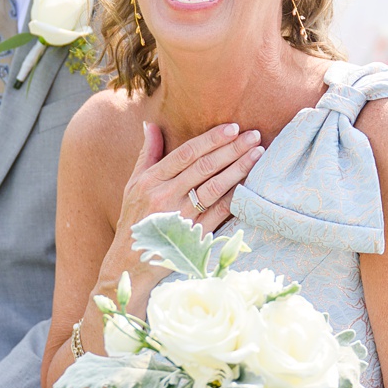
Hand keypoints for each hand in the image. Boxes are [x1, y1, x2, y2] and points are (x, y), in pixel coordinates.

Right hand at [115, 120, 263, 240]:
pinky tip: (249, 184)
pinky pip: (219, 213)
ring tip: (257, 153)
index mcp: (151, 181)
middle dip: (231, 149)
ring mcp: (181, 217)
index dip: (211, 139)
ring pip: (214, 187)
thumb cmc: (134, 219)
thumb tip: (151, 125)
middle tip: (254, 135)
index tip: (232, 128)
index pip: (186, 153)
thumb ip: (147, 154)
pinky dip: (234, 197)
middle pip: (204, 167)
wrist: (130, 263)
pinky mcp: (193, 235)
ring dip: (238, 169)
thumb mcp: (133, 185)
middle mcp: (166, 196)